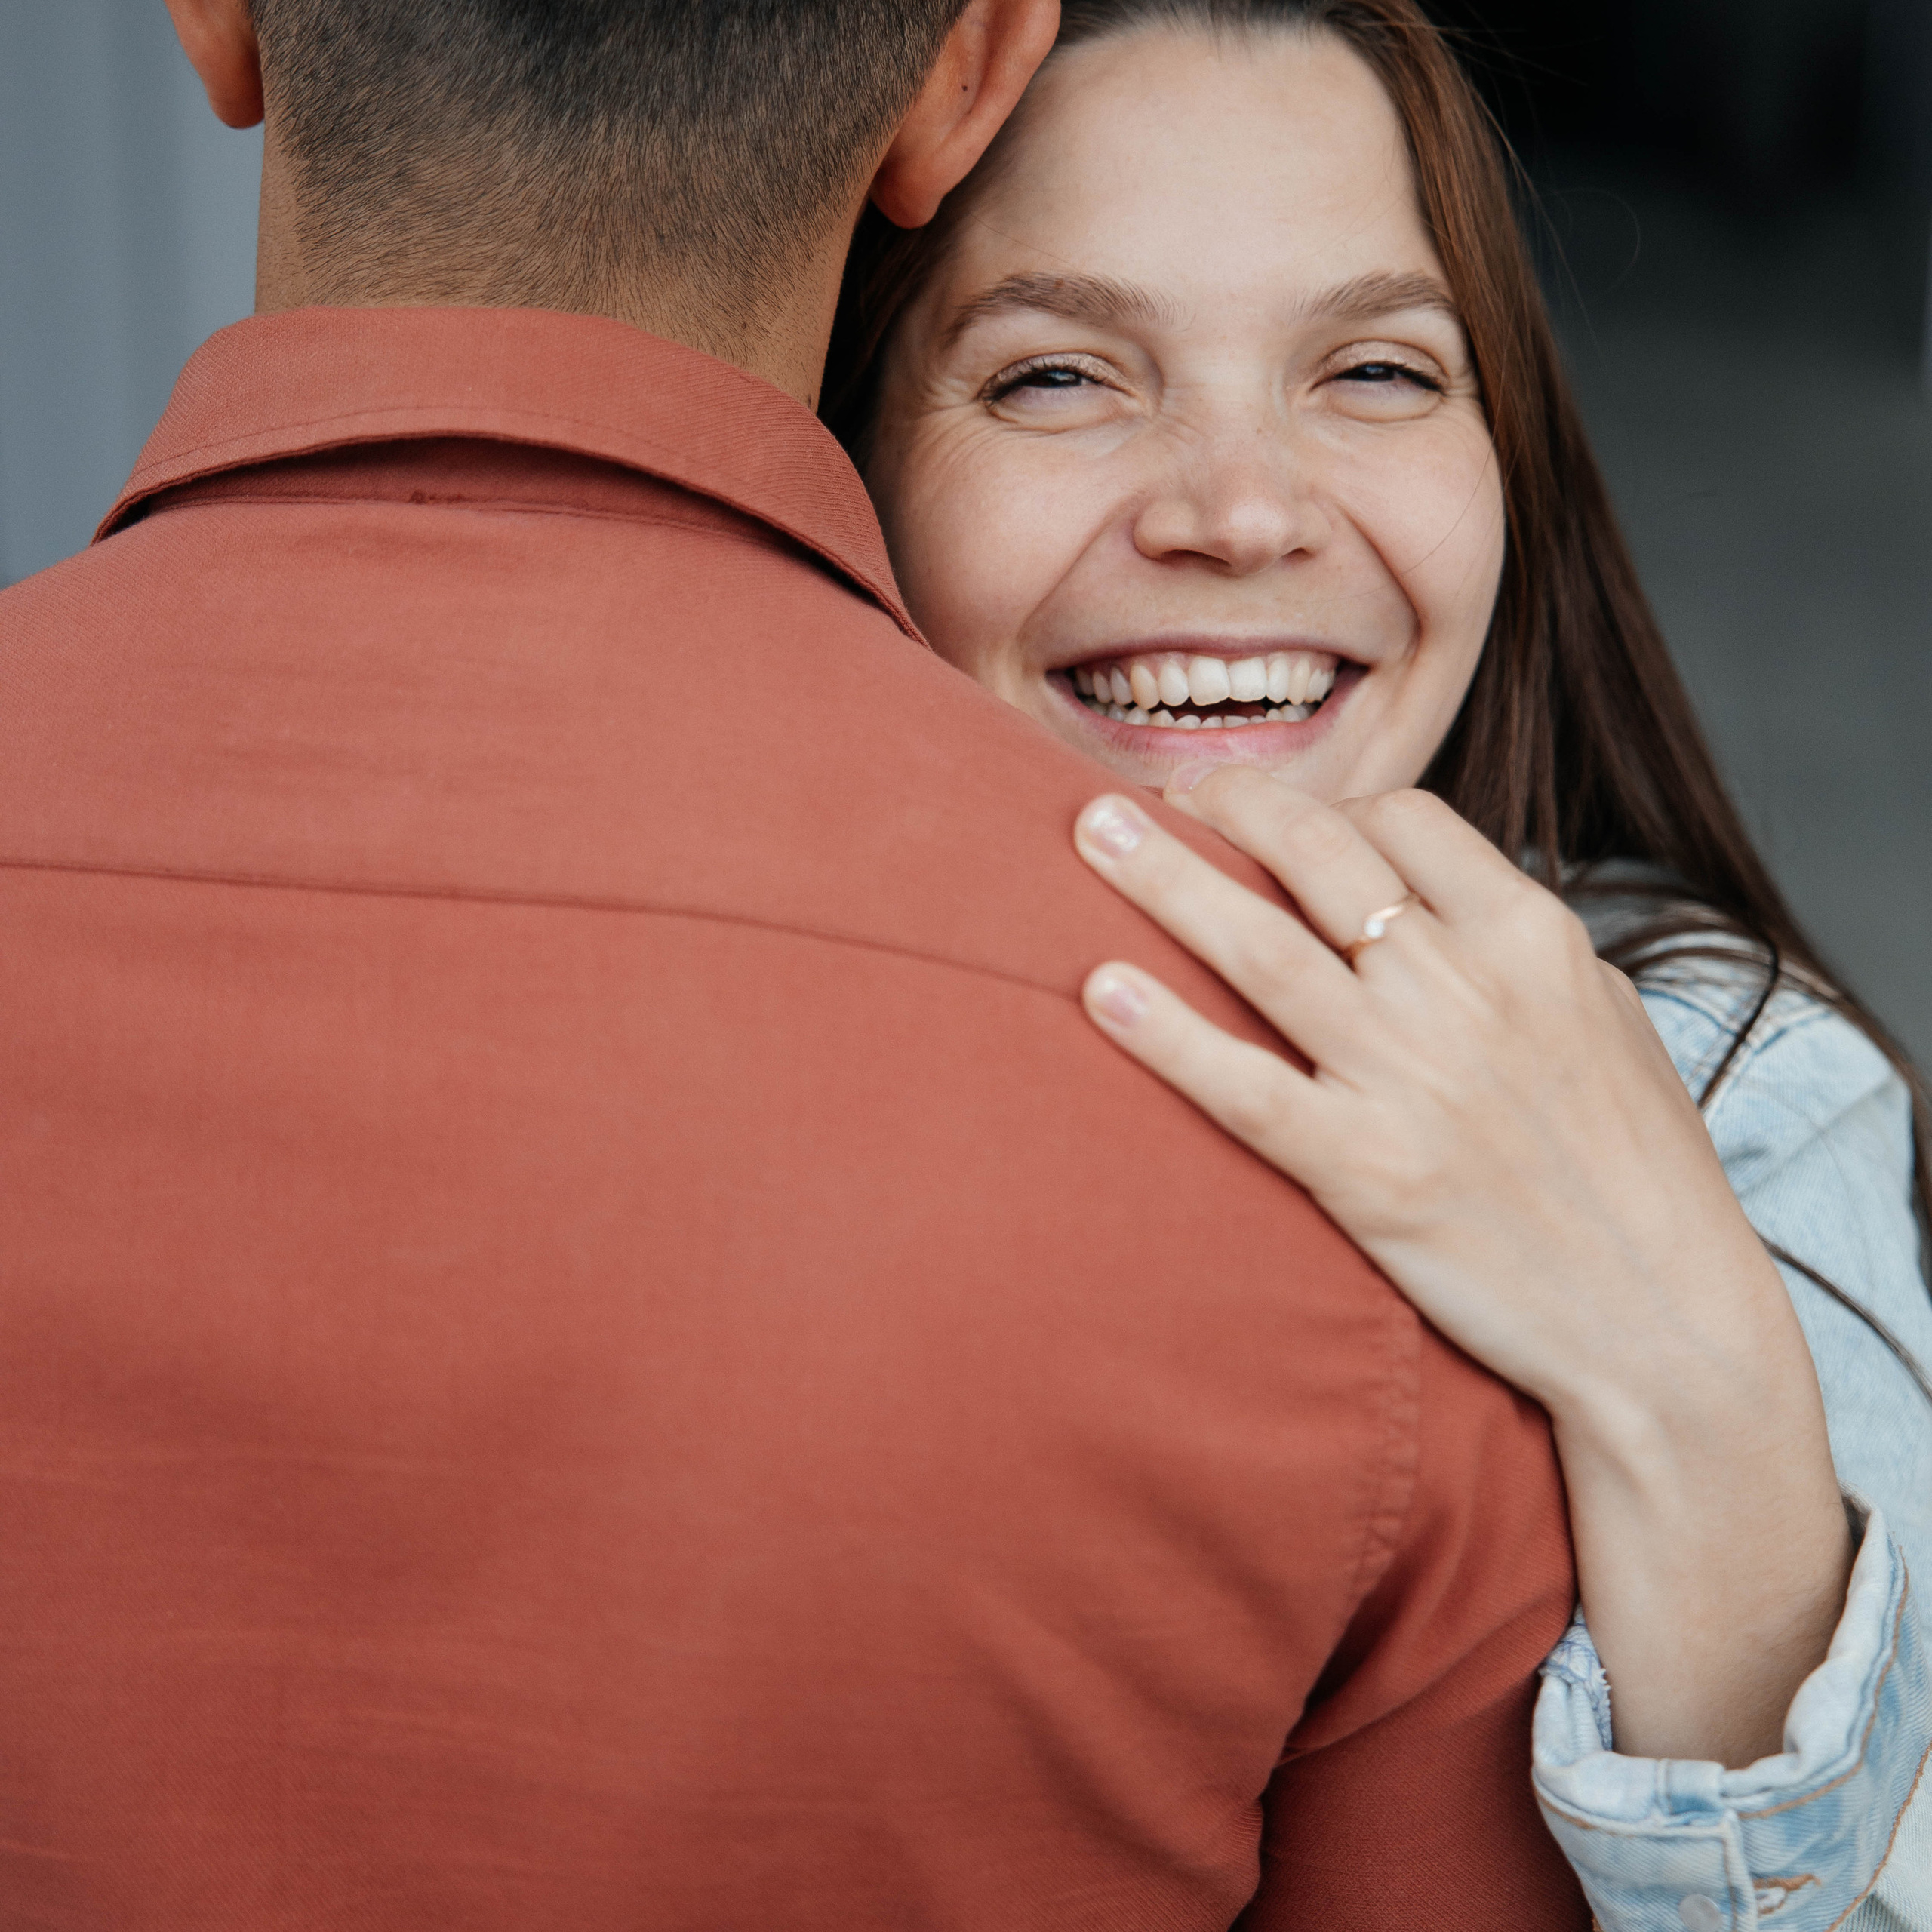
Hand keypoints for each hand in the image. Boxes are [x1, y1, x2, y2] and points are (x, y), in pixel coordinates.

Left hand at [1074, 769, 1849, 1764]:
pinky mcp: (1367, 1170)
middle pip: (1316, 855)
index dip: (1319, 805)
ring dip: (1163, 880)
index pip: (1402, 822)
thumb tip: (1440, 905)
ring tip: (1089, 831)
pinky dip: (1167, 1036)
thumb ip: (1520, 953)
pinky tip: (1100, 994)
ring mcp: (1410, 1076)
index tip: (1260, 816)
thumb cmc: (1643, 1173)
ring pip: (1260, 948)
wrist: (1667, 1325)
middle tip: (1151, 794)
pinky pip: (1244, 1087)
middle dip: (1223, 804)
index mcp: (1532, 937)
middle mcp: (1464, 987)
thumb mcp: (1608, 1024)